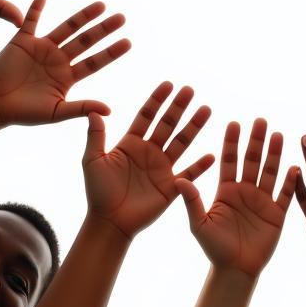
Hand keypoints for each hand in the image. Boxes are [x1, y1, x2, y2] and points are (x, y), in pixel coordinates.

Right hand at [0, 0, 129, 124]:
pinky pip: (31, 21)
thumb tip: (109, 111)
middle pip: (86, 41)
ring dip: (83, 16)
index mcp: (68, 76)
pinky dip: (36, 8)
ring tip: (101, 5)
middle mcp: (59, 59)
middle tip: (122, 17)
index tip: (128, 42)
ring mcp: (42, 48)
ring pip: (67, 28)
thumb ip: (82, 108)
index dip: (111, 52)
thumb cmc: (25, 113)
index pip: (95, 61)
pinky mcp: (23, 41)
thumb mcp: (57, 112)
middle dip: (103, 29)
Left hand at [83, 82, 213, 239]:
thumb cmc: (97, 192)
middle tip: (190, 90)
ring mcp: (162, 168)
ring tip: (206, 109)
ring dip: (194, 127)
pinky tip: (213, 156)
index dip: (157, 100)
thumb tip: (94, 111)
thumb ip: (95, 136)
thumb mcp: (92, 160)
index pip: (147, 116)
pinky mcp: (171, 187)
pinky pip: (189, 174)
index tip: (168, 84)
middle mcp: (149, 151)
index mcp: (131, 143)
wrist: (108, 222)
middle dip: (178, 107)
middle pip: (167, 124)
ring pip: (181, 142)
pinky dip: (200, 166)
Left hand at [177, 119, 296, 278]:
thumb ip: (192, 201)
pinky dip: (291, 181)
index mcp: (226, 190)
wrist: (234, 271)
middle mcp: (245, 191)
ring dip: (274, 154)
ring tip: (278, 134)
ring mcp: (262, 201)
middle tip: (260, 120)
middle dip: (256, 141)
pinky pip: (286, 194)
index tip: (234, 123)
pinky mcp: (277, 214)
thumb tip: (178, 179)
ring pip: (270, 172)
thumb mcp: (199, 224)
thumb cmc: (214, 248)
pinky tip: (295, 166)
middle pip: (252, 161)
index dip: (232, 142)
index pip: (230, 160)